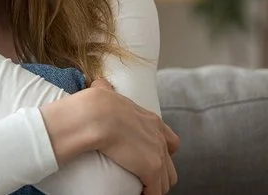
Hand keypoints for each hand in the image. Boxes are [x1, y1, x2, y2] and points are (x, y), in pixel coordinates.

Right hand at [87, 78, 179, 193]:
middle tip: (144, 179)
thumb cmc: (96, 103)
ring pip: (166, 181)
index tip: (148, 157)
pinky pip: (155, 192)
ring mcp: (157, 153)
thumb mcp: (106, 92)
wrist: (96, 114)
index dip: (161, 152)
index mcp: (151, 120)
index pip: (169, 141)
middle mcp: (159, 137)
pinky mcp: (151, 168)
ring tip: (141, 190)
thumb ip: (106, 90)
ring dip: (155, 187)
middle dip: (160, 174)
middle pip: (171, 165)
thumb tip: (99, 84)